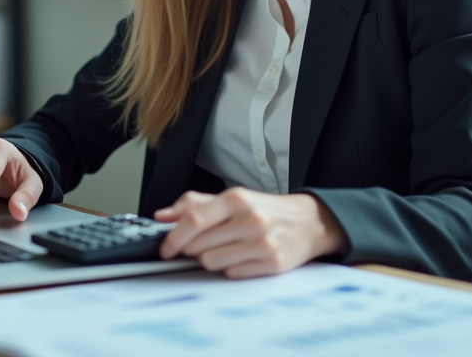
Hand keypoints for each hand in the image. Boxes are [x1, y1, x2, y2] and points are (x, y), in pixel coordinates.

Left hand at [154, 187, 346, 278]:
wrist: (309, 222)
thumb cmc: (266, 210)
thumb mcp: (233, 198)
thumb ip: (195, 204)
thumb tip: (162, 216)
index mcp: (236, 198)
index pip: (194, 219)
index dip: (173, 237)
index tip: (166, 248)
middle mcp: (250, 219)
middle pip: (199, 245)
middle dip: (193, 249)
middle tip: (201, 244)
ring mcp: (262, 243)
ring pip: (212, 263)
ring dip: (211, 259)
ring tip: (226, 248)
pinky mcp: (272, 264)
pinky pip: (233, 274)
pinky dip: (231, 268)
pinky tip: (243, 257)